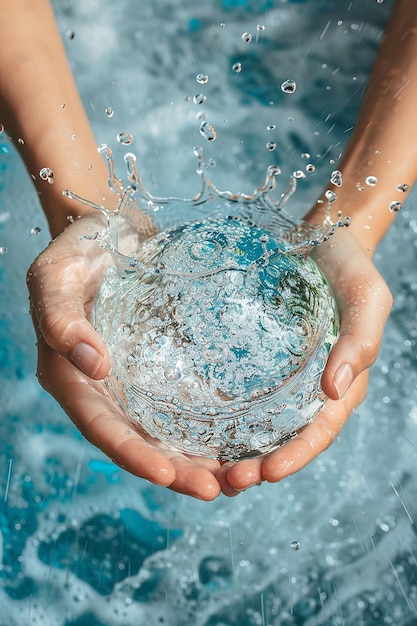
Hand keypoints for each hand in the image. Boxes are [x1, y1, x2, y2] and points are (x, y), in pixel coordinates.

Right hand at [27, 214, 221, 499]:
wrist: (108, 228)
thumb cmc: (76, 249)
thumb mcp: (56, 277)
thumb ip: (62, 320)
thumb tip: (94, 367)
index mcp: (70, 378)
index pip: (101, 428)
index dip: (132, 455)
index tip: (168, 475)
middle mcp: (103, 389)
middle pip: (139, 441)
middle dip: (176, 471)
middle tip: (219, 488)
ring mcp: (134, 380)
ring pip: (166, 432)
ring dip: (199, 458)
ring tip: (240, 477)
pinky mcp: (160, 366)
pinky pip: (185, 403)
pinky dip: (210, 426)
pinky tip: (244, 437)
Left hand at [215, 227, 392, 494]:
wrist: (322, 237)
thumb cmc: (348, 266)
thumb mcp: (365, 296)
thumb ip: (360, 339)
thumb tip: (334, 391)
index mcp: (341, 381)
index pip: (320, 429)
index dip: (297, 455)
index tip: (267, 474)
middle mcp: (311, 386)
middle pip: (288, 437)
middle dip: (261, 466)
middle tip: (228, 483)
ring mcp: (285, 374)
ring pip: (264, 424)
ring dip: (240, 452)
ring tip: (209, 471)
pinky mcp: (261, 358)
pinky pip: (245, 394)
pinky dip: (227, 418)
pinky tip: (199, 428)